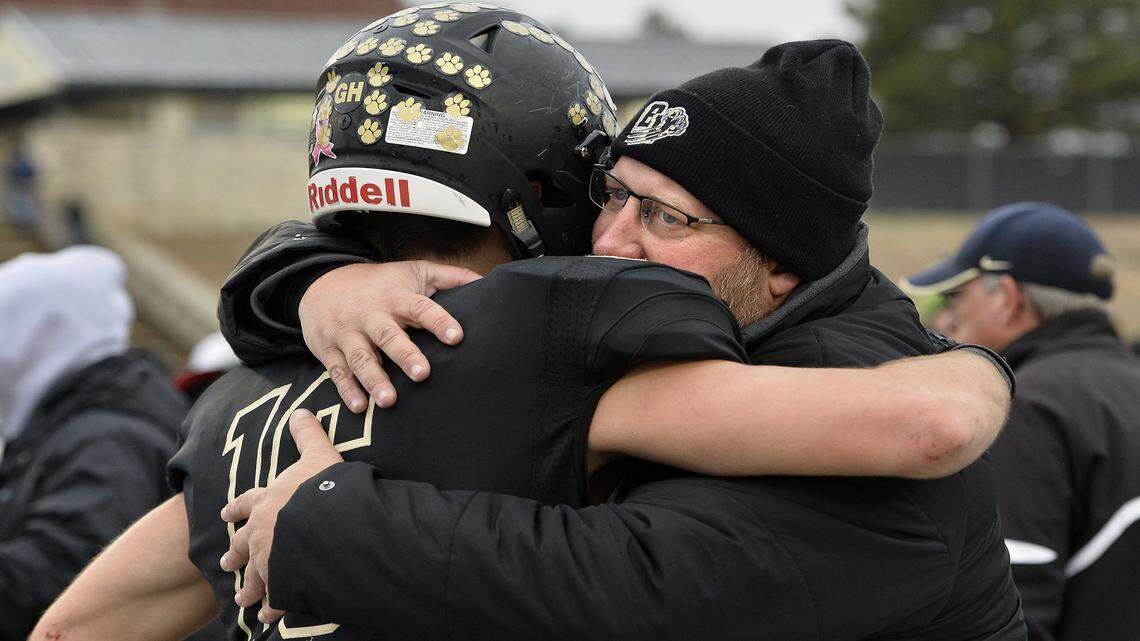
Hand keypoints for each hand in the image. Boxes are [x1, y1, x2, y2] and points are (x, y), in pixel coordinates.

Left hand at [219, 409, 344, 623]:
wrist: (330, 525)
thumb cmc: (325, 488)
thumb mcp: (319, 455)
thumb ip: (308, 434)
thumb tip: (300, 409)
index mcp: (267, 502)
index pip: (245, 503)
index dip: (236, 508)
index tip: (225, 513)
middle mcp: (262, 533)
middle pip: (242, 545)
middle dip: (235, 554)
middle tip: (227, 562)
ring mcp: (270, 561)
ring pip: (253, 577)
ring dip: (248, 589)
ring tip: (243, 600)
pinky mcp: (284, 584)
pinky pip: (275, 600)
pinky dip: (271, 609)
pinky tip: (270, 617)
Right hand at [300, 261, 480, 411]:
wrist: (321, 283)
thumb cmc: (379, 282)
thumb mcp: (414, 271)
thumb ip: (450, 277)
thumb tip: (488, 280)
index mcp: (395, 296)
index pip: (419, 308)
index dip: (438, 321)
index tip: (456, 337)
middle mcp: (370, 314)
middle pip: (387, 335)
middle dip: (404, 355)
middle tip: (423, 374)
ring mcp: (348, 333)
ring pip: (361, 357)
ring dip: (374, 380)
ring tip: (390, 401)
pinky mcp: (330, 350)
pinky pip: (338, 372)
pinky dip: (347, 390)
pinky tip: (360, 407)